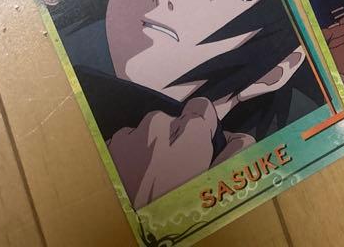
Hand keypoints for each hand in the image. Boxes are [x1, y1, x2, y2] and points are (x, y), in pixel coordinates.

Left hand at [108, 98, 249, 207]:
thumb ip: (235, 156)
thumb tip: (239, 137)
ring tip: (149, 186)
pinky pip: (124, 147)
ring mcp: (127, 136)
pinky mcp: (104, 150)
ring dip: (150, 153)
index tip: (199, 154)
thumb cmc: (173, 216)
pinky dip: (129, 161)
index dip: (203, 132)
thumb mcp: (215, 190)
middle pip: (172, 123)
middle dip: (175, 144)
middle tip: (173, 178)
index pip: (202, 109)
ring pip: (147, 135)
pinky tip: (131, 186)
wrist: (117, 236)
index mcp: (189, 132)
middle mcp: (157, 124)